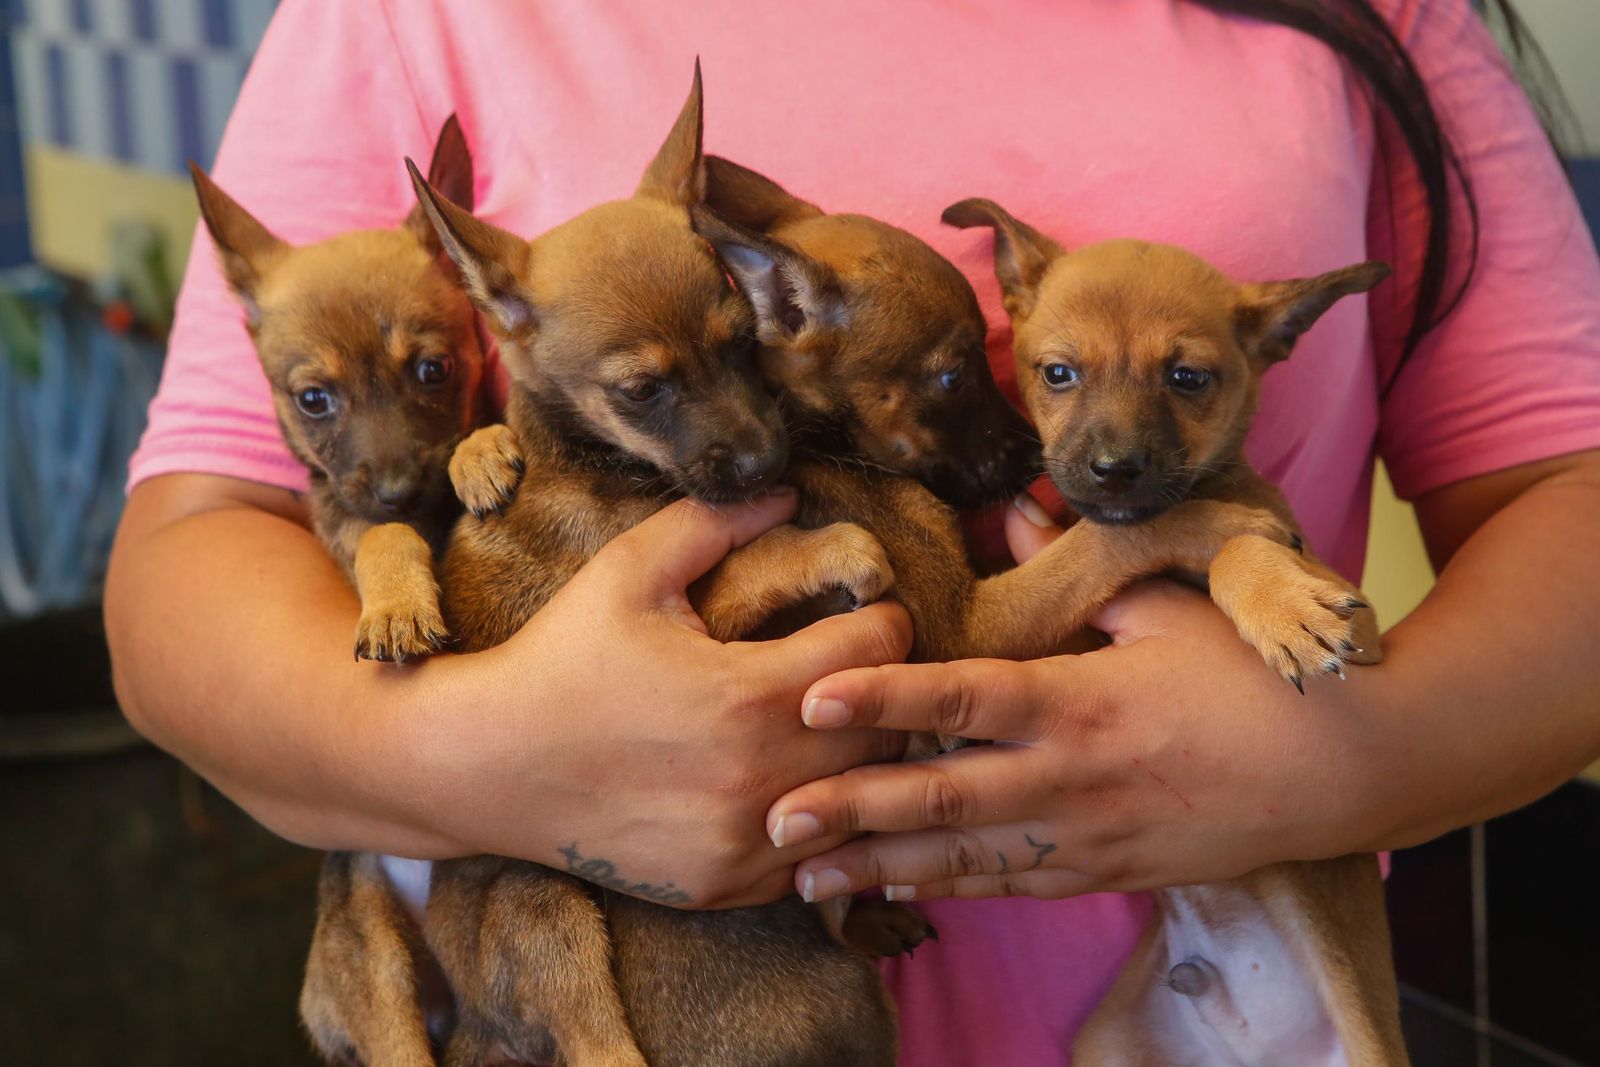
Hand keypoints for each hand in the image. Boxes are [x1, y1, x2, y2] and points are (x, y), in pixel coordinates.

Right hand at [403, 489, 912, 908]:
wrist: (484, 766)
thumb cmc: (561, 658)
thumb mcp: (629, 570)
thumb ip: (714, 523)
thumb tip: (787, 489)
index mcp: (751, 694)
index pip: (882, 651)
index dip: (881, 618)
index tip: (862, 610)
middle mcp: (762, 778)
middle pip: (889, 730)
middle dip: (883, 690)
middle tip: (852, 666)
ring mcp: (745, 841)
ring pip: (863, 801)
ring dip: (858, 760)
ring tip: (828, 724)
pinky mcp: (725, 885)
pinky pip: (815, 858)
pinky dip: (815, 820)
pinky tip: (784, 783)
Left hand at [764, 501, 1395, 902]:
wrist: (1345, 772)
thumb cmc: (1253, 680)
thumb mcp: (1171, 604)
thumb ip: (1081, 563)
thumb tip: (1016, 501)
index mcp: (1079, 700)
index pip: (962, 698)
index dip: (884, 698)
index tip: (812, 702)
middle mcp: (1070, 778)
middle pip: (941, 798)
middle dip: (852, 811)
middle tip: (771, 820)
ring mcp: (1086, 836)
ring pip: (965, 859)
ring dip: (881, 868)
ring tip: (804, 879)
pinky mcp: (1105, 872)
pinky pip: (1013, 886)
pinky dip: (951, 890)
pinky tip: (897, 890)